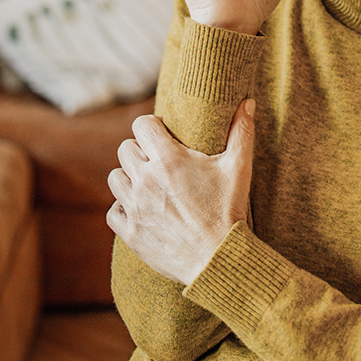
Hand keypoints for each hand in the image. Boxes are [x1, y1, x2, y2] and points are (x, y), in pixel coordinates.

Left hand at [107, 99, 256, 285]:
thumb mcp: (238, 168)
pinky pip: (113, 211)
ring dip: (128, 177)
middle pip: (125, 149)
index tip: (162, 134)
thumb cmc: (228, 211)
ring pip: (115, 177)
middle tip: (158, 161)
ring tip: (147, 184)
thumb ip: (241, 132)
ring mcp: (135, 206)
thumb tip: (247, 102)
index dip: (151, 126)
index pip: (141, 125)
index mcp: (168, 159)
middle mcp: (145, 179)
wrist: (218, 259)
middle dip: (140, 151)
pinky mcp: (130, 232)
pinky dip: (123, 208)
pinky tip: (140, 209)